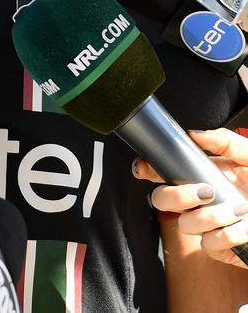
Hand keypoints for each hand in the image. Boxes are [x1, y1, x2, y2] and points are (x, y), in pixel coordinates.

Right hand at [133, 128, 247, 267]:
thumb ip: (225, 141)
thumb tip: (195, 134)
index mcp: (204, 174)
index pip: (165, 171)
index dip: (147, 169)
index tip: (144, 168)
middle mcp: (201, 199)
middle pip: (162, 199)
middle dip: (177, 196)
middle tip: (205, 191)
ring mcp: (208, 224)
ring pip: (185, 223)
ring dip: (211, 216)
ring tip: (239, 209)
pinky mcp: (220, 247)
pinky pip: (209, 243)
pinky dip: (227, 235)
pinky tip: (244, 227)